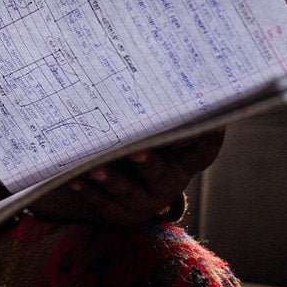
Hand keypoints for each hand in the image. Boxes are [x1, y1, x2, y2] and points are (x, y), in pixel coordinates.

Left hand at [67, 129, 224, 224]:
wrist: (129, 196)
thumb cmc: (148, 154)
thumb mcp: (158, 141)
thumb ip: (160, 122)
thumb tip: (168, 72)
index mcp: (182, 166)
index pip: (202, 155)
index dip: (209, 141)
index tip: (213, 123)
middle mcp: (166, 186)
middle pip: (159, 176)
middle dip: (147, 163)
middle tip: (136, 150)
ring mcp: (143, 203)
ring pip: (127, 192)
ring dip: (110, 179)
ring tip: (93, 168)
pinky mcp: (120, 214)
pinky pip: (102, 203)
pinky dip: (87, 192)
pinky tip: (73, 180)